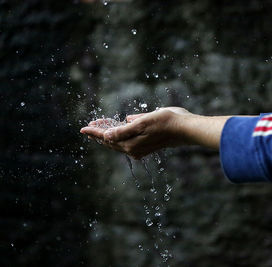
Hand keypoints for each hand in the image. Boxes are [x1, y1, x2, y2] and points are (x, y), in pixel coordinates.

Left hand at [80, 107, 229, 158]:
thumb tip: (108, 135)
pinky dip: (119, 136)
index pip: (107, 137)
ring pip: (118, 142)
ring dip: (109, 134)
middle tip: (89, 125)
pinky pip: (126, 142)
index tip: (83, 128)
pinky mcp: (146, 145)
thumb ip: (124, 130)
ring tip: (100, 127)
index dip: (95, 132)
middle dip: (100, 133)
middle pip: (111, 141)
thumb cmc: (166, 122)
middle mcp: (133, 148)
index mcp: (130, 143)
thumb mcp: (143, 123)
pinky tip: (117, 131)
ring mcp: (140, 148)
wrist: (185, 129)